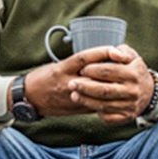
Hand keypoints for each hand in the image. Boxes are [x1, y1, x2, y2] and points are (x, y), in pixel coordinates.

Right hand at [20, 46, 137, 118]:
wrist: (30, 98)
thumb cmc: (44, 78)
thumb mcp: (58, 65)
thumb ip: (77, 65)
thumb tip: (99, 59)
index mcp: (62, 68)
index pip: (85, 58)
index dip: (102, 53)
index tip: (116, 50)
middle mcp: (67, 82)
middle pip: (94, 75)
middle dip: (112, 71)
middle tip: (127, 66)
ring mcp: (72, 97)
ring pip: (97, 91)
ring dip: (112, 85)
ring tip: (125, 80)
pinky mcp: (75, 108)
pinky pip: (94, 103)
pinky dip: (106, 99)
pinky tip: (117, 95)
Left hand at [71, 44, 153, 123]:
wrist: (150, 93)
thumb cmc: (134, 71)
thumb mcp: (132, 57)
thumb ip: (121, 51)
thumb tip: (112, 52)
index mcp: (133, 73)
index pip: (108, 71)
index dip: (92, 70)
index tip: (82, 69)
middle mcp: (133, 91)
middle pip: (104, 90)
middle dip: (85, 87)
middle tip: (71, 84)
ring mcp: (130, 106)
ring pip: (104, 105)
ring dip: (86, 101)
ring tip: (74, 95)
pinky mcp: (127, 117)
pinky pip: (109, 117)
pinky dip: (97, 112)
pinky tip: (88, 105)